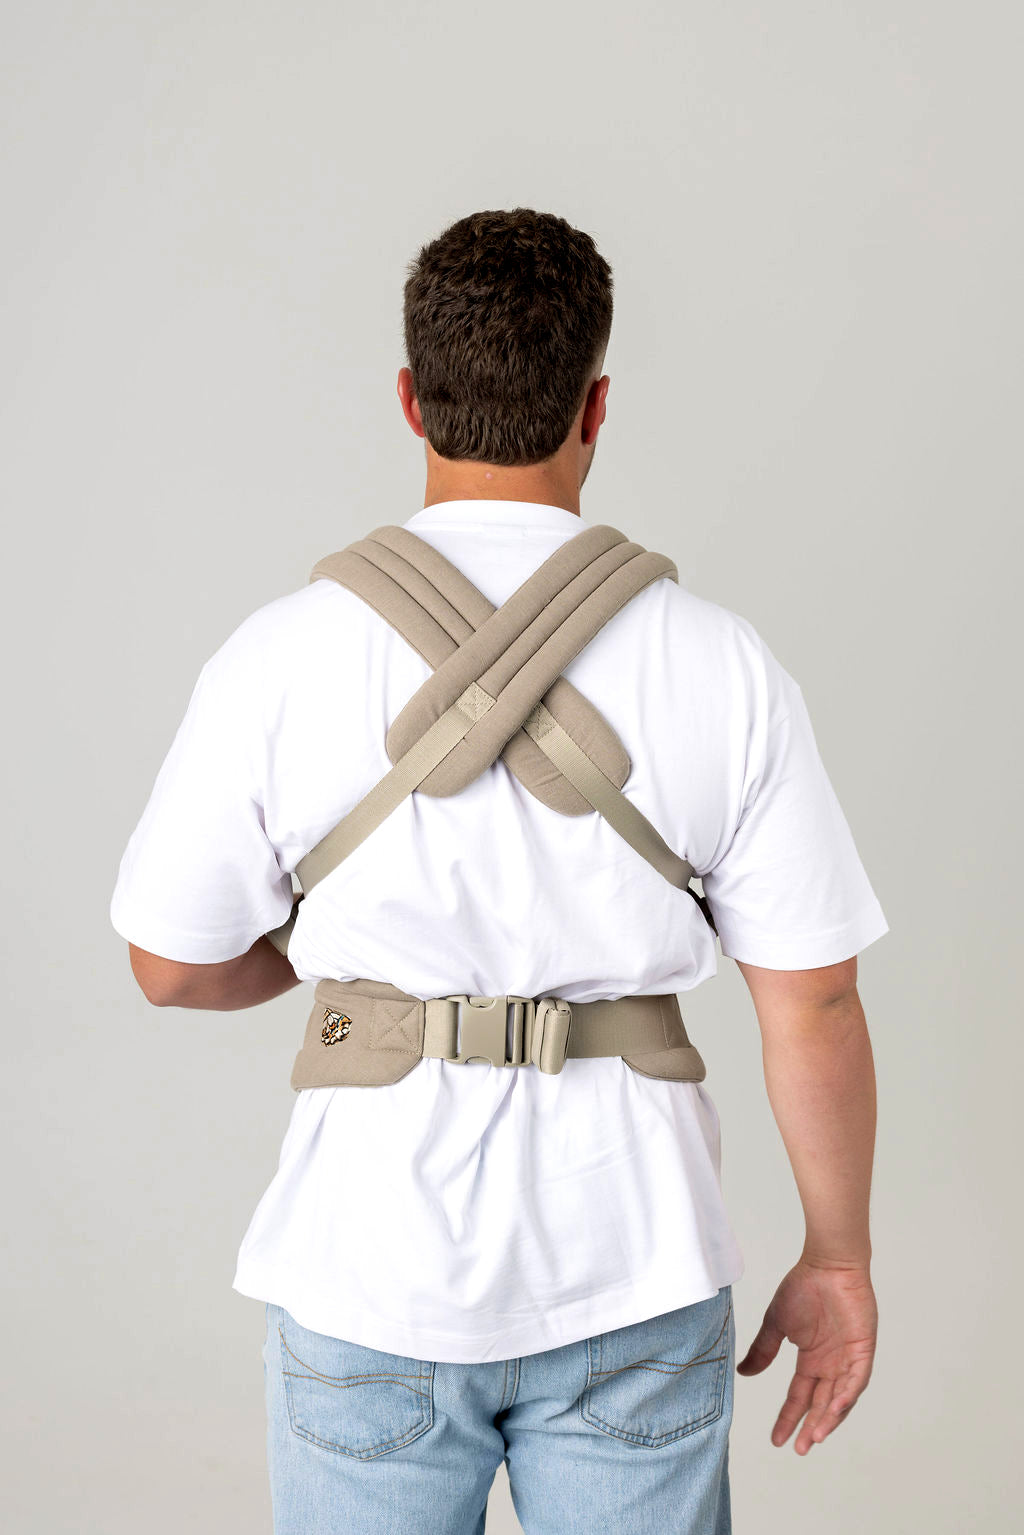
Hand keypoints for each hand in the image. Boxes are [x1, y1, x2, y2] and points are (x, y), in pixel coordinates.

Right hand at [736, 1258, 876, 1453]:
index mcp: (811, 1359)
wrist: (826, 1264)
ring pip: (840, 1399)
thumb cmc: (803, 1287)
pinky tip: (835, 1410)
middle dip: (811, 1428)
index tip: (776, 1440)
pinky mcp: (862, 1350)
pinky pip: (856, 1380)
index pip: (799, 1396)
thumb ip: (763, 1350)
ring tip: (816, 1438)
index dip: (788, 1418)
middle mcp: (830, 1364)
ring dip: (829, 1419)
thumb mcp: (777, 1323)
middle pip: (821, 1404)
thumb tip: (744, 1373)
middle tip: (799, 1450)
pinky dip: (847, 1396)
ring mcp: (847, 1359)